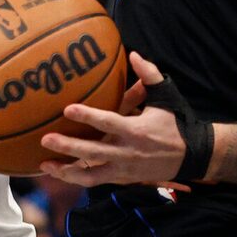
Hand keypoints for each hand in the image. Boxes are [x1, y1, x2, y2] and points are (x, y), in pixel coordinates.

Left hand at [38, 53, 191, 187]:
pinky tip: (58, 173)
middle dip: (68, 146)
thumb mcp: (166, 97)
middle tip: (46, 139)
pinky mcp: (122, 178)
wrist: (191, 156)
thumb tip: (133, 55)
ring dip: (66, 170)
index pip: (108, 122)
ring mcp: (123, 168)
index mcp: (137, 130)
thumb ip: (150, 75)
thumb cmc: (175, 123)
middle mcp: (128, 151)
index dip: (88, 115)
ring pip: (91, 174)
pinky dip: (76, 178)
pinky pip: (95, 181)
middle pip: (93, 151)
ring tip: (45, 164)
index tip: (68, 108)